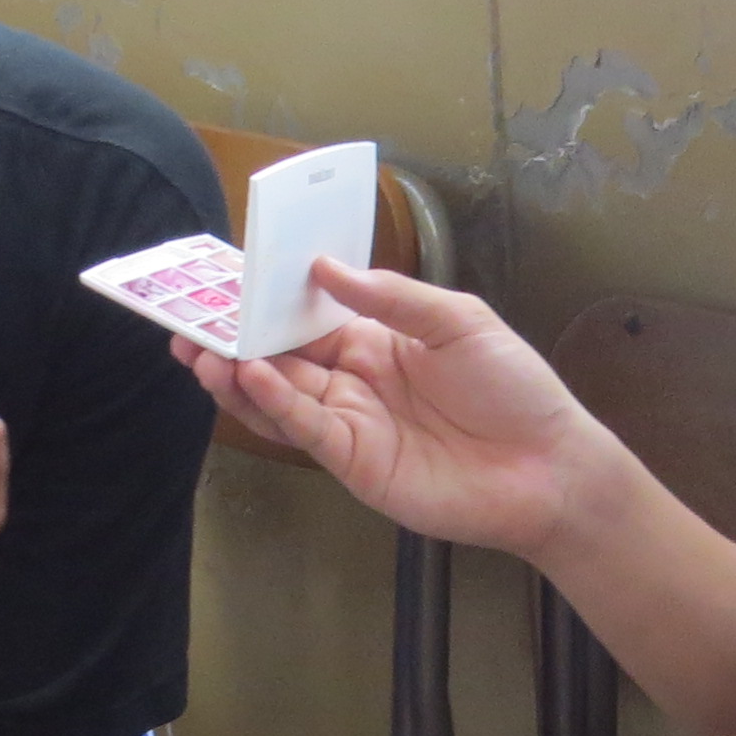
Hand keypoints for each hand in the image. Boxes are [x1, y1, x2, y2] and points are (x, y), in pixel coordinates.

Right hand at [184, 260, 610, 558]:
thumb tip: (325, 268)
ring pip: (278, 396)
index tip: (224, 279)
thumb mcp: (459, 321)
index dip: (268, 300)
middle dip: (232, 339)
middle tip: (185, 320)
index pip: (308, 316)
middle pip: (279, 356)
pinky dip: (274, 404)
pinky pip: (306, 429)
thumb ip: (391, 297)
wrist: (550, 467)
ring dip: (236, 375)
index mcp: (377, 341)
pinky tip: (249, 377)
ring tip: (199, 350)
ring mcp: (351, 424)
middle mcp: (354, 382)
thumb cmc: (516, 390)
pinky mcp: (355, 463)